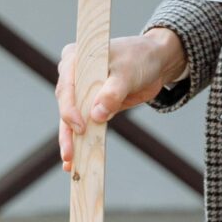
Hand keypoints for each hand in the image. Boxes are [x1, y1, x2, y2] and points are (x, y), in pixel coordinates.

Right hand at [57, 28, 188, 170]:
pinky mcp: (92, 105)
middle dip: (67, 131)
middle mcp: (73, 75)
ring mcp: (81, 92)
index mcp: (75, 58)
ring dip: (71, 141)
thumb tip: (96, 116)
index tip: (79, 127)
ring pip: (71, 119)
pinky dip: (83, 141)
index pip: (66, 86)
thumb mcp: (127, 73)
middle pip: (65, 106)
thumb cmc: (139, 59)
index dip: (70, 109)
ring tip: (70, 163)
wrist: (156, 62)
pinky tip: (77, 160)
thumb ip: (112, 93)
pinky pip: (85, 125)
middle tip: (69, 154)